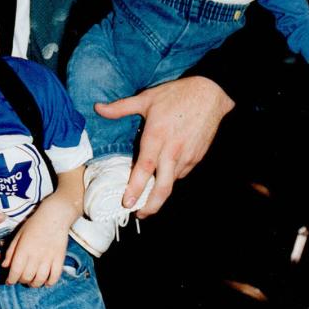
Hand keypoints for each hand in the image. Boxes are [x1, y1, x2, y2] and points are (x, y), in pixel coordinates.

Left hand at [1, 169, 82, 286]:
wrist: (55, 215)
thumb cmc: (34, 224)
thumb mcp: (18, 234)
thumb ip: (10, 251)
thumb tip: (4, 265)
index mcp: (24, 249)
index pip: (15, 271)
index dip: (11, 279)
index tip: (9, 281)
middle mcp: (36, 256)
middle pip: (27, 277)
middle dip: (21, 281)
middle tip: (20, 278)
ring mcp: (49, 258)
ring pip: (40, 280)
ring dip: (34, 284)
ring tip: (32, 281)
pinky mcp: (60, 259)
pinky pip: (55, 277)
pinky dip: (50, 283)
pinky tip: (46, 281)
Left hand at [94, 76, 233, 215]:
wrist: (210, 93)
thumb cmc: (176, 95)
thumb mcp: (147, 98)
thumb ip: (121, 107)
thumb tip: (98, 108)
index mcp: (157, 137)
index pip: (144, 169)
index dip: (135, 188)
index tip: (127, 203)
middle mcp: (172, 151)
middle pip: (163, 187)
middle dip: (151, 206)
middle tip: (140, 214)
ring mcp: (187, 156)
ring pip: (172, 182)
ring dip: (160, 193)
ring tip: (149, 199)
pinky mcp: (197, 157)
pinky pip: (182, 173)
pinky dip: (172, 178)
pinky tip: (165, 176)